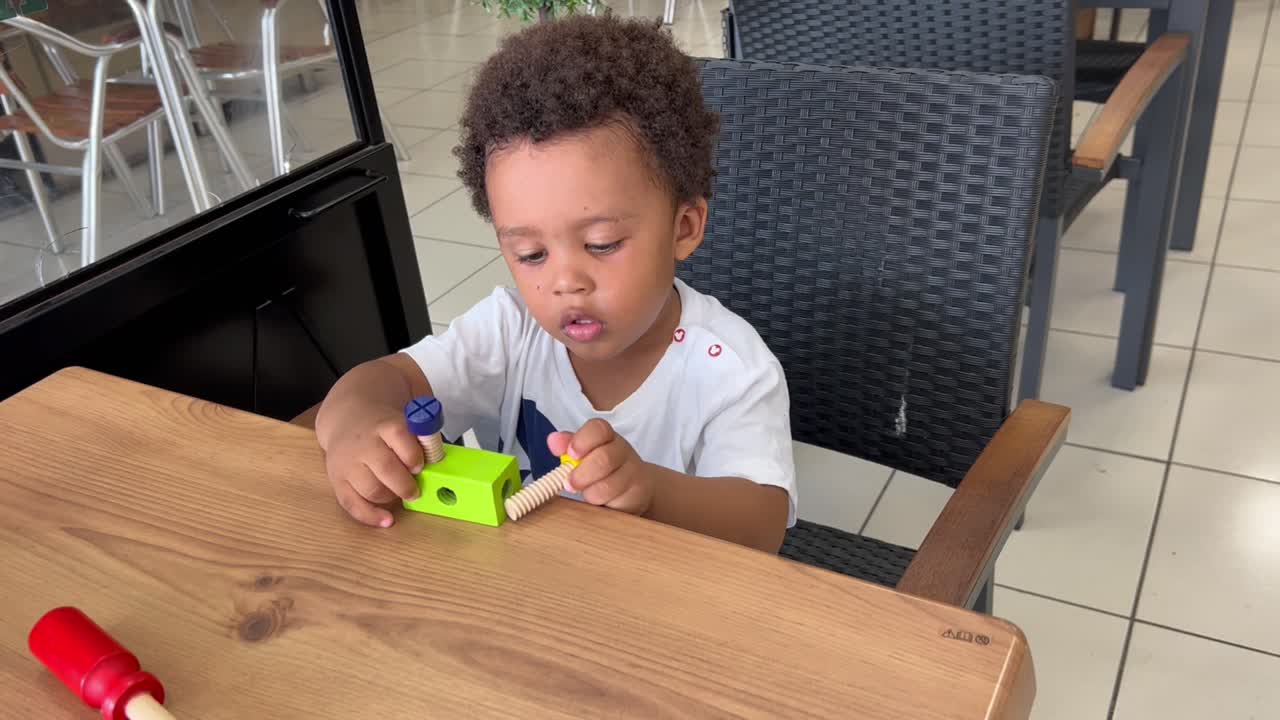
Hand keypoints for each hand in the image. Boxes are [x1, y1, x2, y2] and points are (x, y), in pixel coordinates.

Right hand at [323, 410, 423, 527]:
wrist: (347, 419)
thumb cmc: (383, 426)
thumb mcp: (402, 419)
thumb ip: (420, 437)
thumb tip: (437, 457)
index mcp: (384, 425)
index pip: (399, 437)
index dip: (414, 455)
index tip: (421, 466)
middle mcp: (364, 444)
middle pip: (386, 468)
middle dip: (406, 485)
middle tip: (416, 491)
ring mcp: (348, 463)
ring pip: (371, 489)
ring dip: (391, 497)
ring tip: (401, 494)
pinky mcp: (337, 480)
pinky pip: (351, 504)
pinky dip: (370, 516)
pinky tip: (386, 520)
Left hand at [547, 419, 653, 514]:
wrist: (638, 486)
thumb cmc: (605, 468)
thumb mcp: (585, 454)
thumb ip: (567, 445)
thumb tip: (553, 440)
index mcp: (606, 437)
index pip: (598, 429)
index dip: (583, 440)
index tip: (571, 454)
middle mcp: (621, 451)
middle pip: (604, 458)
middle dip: (582, 474)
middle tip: (569, 483)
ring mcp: (632, 472)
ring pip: (609, 485)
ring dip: (591, 492)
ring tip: (585, 493)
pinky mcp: (637, 494)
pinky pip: (616, 502)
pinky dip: (603, 503)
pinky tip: (601, 501)